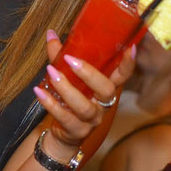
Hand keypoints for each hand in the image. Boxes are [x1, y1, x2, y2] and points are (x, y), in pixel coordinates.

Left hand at [33, 31, 135, 149]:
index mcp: (105, 89)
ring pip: (84, 106)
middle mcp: (103, 105)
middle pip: (106, 90)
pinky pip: (65, 118)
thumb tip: (51, 34)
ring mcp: (92, 120)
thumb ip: (61, 57)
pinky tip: (39, 91)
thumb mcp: (68, 78)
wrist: (63, 136)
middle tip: (70, 59)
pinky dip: (50, 104)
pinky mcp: (77, 132)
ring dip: (66, 88)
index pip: (122, 76)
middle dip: (89, 74)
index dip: (128, 64)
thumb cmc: (69, 101)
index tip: (131, 47)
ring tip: (51, 72)